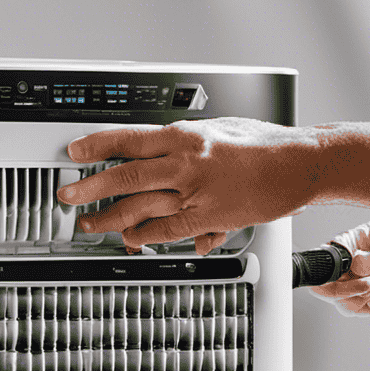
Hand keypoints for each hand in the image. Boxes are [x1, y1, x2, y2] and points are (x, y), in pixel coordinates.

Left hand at [55, 118, 318, 254]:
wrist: (301, 163)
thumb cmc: (265, 144)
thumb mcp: (220, 131)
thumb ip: (189, 148)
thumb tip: (166, 157)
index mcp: (185, 135)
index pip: (129, 139)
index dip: (96, 146)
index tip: (74, 152)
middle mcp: (185, 162)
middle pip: (124, 176)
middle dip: (90, 187)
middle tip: (68, 196)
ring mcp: (195, 191)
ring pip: (139, 206)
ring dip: (110, 218)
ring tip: (90, 224)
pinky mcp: (208, 217)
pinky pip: (166, 230)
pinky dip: (144, 235)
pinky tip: (129, 239)